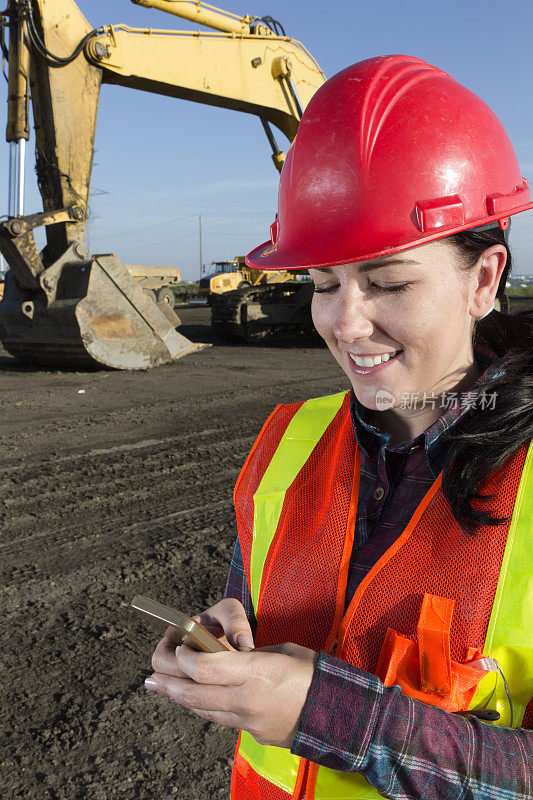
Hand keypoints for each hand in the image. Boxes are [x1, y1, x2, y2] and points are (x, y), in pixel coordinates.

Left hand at [146, 599, 317, 747]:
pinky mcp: (254, 734)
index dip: (184, 658)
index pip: (204, 667)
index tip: (178, 649)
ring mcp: (250, 721)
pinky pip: (222, 720)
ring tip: (164, 689)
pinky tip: (198, 702)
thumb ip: (249, 656)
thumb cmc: (315, 675)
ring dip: (182, 699)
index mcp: (256, 672)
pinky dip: (206, 709)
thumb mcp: (282, 651)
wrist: (339, 713)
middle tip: (151, 678)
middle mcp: (247, 699)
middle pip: (195, 694)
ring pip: (205, 711)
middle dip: (169, 684)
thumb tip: (228, 656)